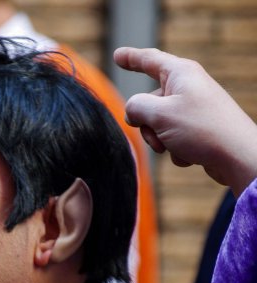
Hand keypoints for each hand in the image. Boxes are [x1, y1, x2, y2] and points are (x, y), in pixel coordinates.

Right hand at [114, 47, 256, 195]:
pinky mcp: (198, 128)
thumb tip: (132, 112)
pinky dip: (175, 147)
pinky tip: (190, 154)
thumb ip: (135, 106)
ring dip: (158, 138)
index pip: (149, 60)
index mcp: (180, 74)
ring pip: (158, 122)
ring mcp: (193, 108)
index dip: (130, 58)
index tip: (117, 55)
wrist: (237, 156)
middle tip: (156, 133)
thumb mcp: (159, 114)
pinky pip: (172, 136)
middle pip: (149, 101)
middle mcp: (188, 87)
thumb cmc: (202, 129)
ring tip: (173, 146)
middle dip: (145, 122)